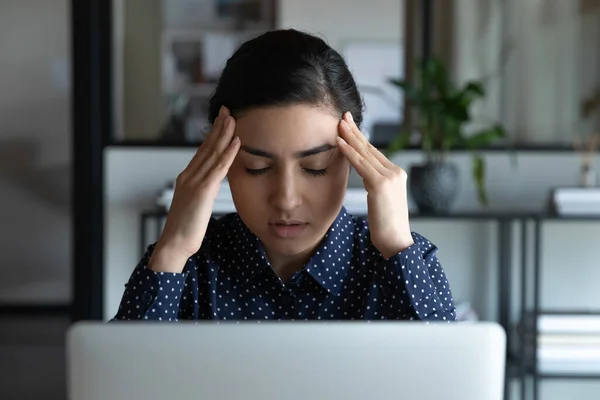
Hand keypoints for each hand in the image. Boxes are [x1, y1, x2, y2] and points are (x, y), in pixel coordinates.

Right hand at [149, 106, 240, 272]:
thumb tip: (211, 185)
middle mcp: (189, 176)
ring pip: (212, 153)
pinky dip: (228, 153)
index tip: (221, 121)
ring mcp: (195, 182)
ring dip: (224, 134)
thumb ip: (202, 191)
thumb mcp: (194, 205)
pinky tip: (236, 141)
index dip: (212, 135)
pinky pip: (219, 168)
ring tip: (233, 118)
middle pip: (206, 146)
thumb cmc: (185, 229)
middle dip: (217, 127)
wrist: (174, 244)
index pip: (202, 152)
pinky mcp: (203, 191)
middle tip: (226, 110)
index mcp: (187, 178)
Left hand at [336, 112, 413, 258]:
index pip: (374, 152)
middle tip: (343, 116)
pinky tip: (339, 143)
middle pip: (370, 147)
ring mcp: (389, 177)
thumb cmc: (386, 226)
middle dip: (355, 131)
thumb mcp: (381, 200)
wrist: (396, 242)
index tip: (349, 127)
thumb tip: (363, 174)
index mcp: (396, 174)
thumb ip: (374, 184)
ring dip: (349, 137)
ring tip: (338, 125)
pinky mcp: (381, 184)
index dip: (360, 139)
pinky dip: (348, 153)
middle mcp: (395, 172)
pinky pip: (360, 165)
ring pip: (365, 153)